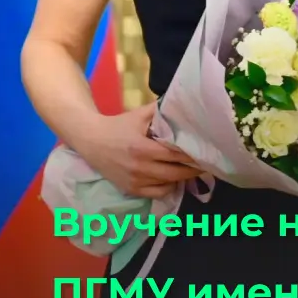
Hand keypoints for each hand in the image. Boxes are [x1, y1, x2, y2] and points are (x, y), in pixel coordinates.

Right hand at [75, 103, 202, 199]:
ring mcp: (134, 181)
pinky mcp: (130, 189)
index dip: (193, 154)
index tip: (207, 151)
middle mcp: (139, 167)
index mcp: (142, 148)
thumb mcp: (140, 114)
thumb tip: (184, 104)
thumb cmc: (119, 125)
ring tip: (193, 170)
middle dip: (193, 169)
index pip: (175, 155)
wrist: (91, 140)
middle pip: (175, 173)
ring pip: (167, 184)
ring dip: (182, 178)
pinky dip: (168, 187)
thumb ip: (161, 111)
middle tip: (206, 162)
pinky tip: (174, 179)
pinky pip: (156, 193)